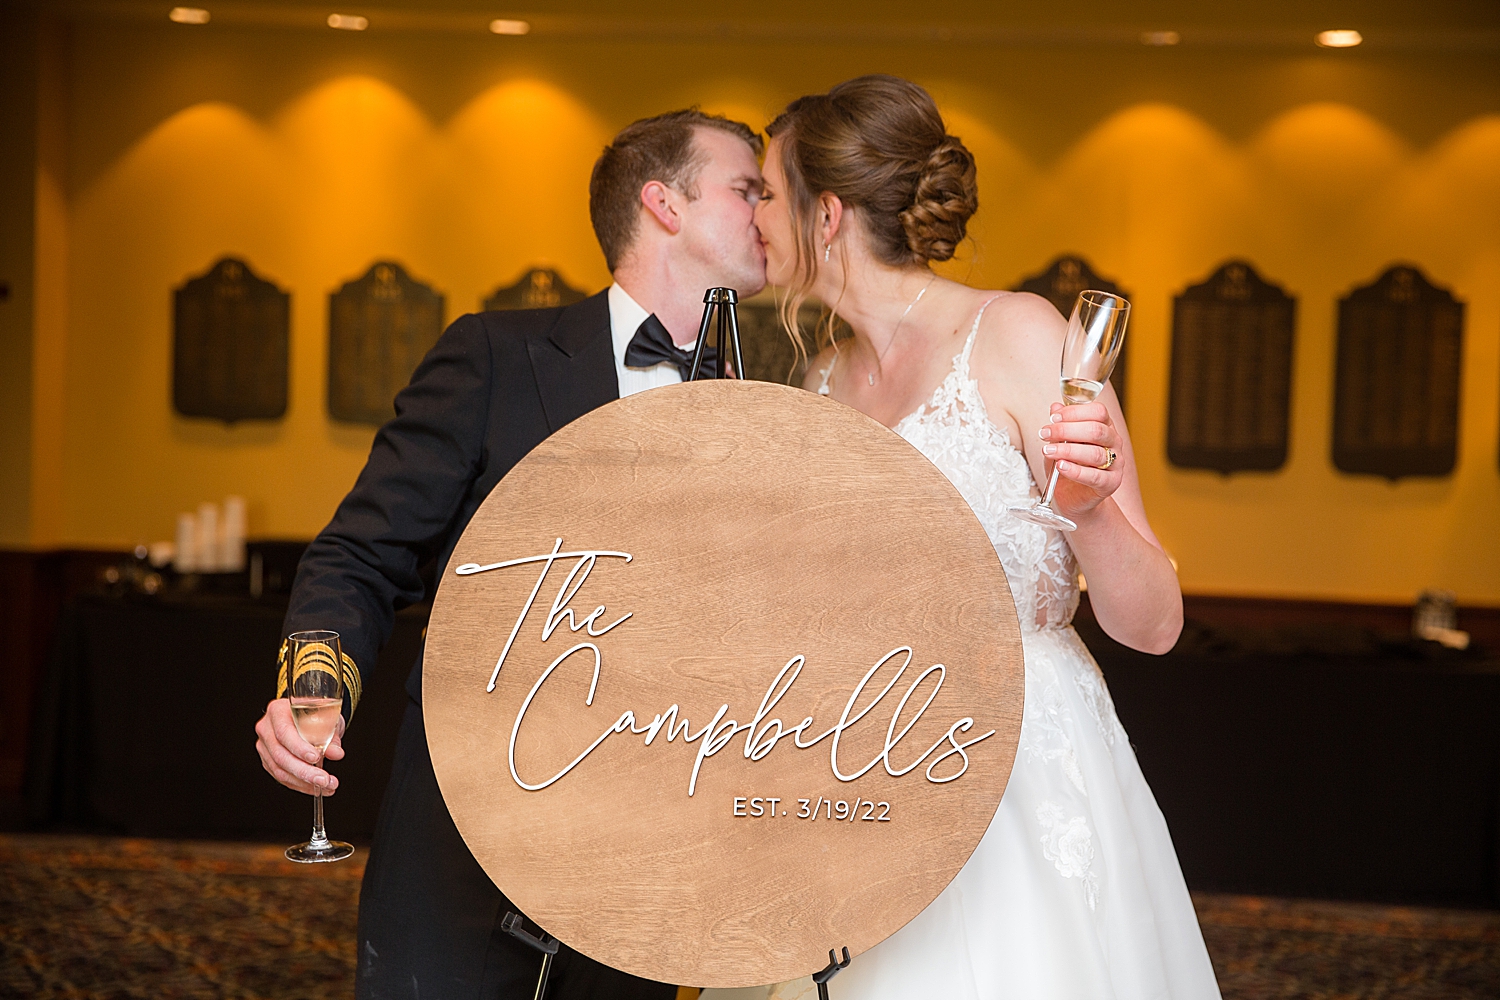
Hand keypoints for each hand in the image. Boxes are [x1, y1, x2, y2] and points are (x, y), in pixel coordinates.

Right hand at [255, 698, 343, 795]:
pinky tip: (315, 787)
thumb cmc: (317, 713)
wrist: (310, 717)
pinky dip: (300, 784)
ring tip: (326, 785)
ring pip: (280, 769)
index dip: (299, 747)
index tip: (316, 758)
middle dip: (304, 771)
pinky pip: (281, 777)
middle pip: (280, 755)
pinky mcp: (268, 761)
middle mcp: (267, 729)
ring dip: (304, 782)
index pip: (284, 732)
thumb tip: (336, 753)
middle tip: (324, 779)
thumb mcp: (328, 718)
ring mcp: (265, 746)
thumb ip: (331, 736)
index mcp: (277, 711)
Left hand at [1037, 401, 1123, 518]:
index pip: (1098, 412)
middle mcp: (1114, 443)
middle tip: (1044, 434)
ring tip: (1048, 451)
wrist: (1074, 497)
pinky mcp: (1111, 483)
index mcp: (1105, 427)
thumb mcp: (1059, 442)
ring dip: (1068, 450)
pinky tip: (1061, 466)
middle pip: (1096, 430)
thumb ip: (1060, 425)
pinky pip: (1094, 476)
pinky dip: (1075, 471)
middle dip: (1066, 430)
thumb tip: (1055, 407)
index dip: (1075, 412)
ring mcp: (1116, 463)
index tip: (1052, 418)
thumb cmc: (1068, 465)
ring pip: (1095, 453)